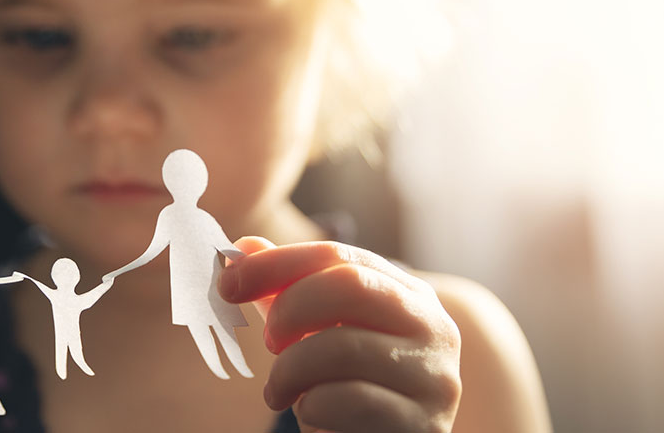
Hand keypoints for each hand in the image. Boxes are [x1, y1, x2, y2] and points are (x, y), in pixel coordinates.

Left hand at [219, 238, 461, 432]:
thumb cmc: (348, 392)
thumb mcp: (315, 337)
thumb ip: (286, 292)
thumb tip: (244, 248)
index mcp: (408, 294)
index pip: (339, 255)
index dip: (278, 263)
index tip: (229, 283)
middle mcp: (433, 326)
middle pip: (349, 286)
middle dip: (290, 309)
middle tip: (268, 341)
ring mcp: (434, 376)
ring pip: (343, 347)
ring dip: (290, 370)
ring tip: (279, 391)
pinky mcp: (423, 423)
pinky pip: (348, 400)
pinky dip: (312, 407)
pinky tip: (314, 414)